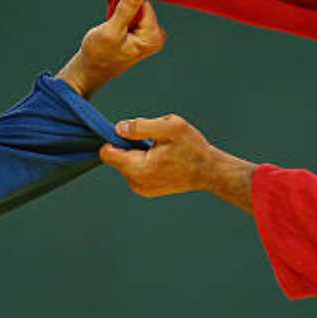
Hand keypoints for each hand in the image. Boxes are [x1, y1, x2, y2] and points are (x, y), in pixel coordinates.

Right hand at [56, 0, 164, 97]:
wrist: (92, 68)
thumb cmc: (99, 54)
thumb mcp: (111, 31)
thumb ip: (125, 11)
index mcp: (152, 38)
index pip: (145, 6)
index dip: (128, 4)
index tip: (116, 11)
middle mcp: (156, 37)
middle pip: (143, 8)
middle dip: (127, 9)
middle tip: (113, 22)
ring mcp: (150, 36)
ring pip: (138, 11)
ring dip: (124, 13)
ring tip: (114, 26)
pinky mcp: (143, 35)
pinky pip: (136, 16)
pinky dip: (124, 17)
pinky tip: (116, 27)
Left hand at [99, 115, 218, 196]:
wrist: (209, 171)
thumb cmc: (193, 149)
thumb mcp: (170, 128)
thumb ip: (141, 127)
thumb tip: (119, 128)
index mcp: (138, 168)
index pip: (107, 153)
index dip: (116, 138)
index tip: (132, 133)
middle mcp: (135, 182)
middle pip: (117, 157)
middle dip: (131, 145)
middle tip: (155, 142)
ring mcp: (140, 189)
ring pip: (126, 163)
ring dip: (139, 153)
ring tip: (161, 151)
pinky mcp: (146, 190)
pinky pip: (135, 171)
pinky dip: (144, 162)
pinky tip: (162, 160)